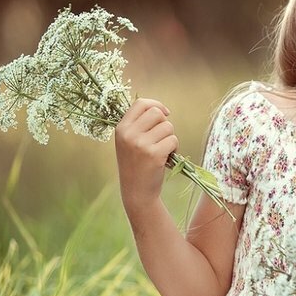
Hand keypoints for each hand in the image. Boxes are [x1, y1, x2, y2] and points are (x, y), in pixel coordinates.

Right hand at [115, 98, 179, 213]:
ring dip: (170, 138)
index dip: (156, 105)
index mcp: (121, 128)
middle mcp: (128, 134)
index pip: (141, 103)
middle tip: (162, 138)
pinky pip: (173, 140)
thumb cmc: (136, 164)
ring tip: (163, 150)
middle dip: (165, 124)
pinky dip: (174, 148)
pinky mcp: (154, 154)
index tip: (164, 113)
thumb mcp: (129, 142)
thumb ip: (139, 124)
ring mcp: (140, 144)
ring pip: (168, 127)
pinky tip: (166, 158)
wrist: (136, 191)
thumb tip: (161, 109)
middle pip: (157, 113)